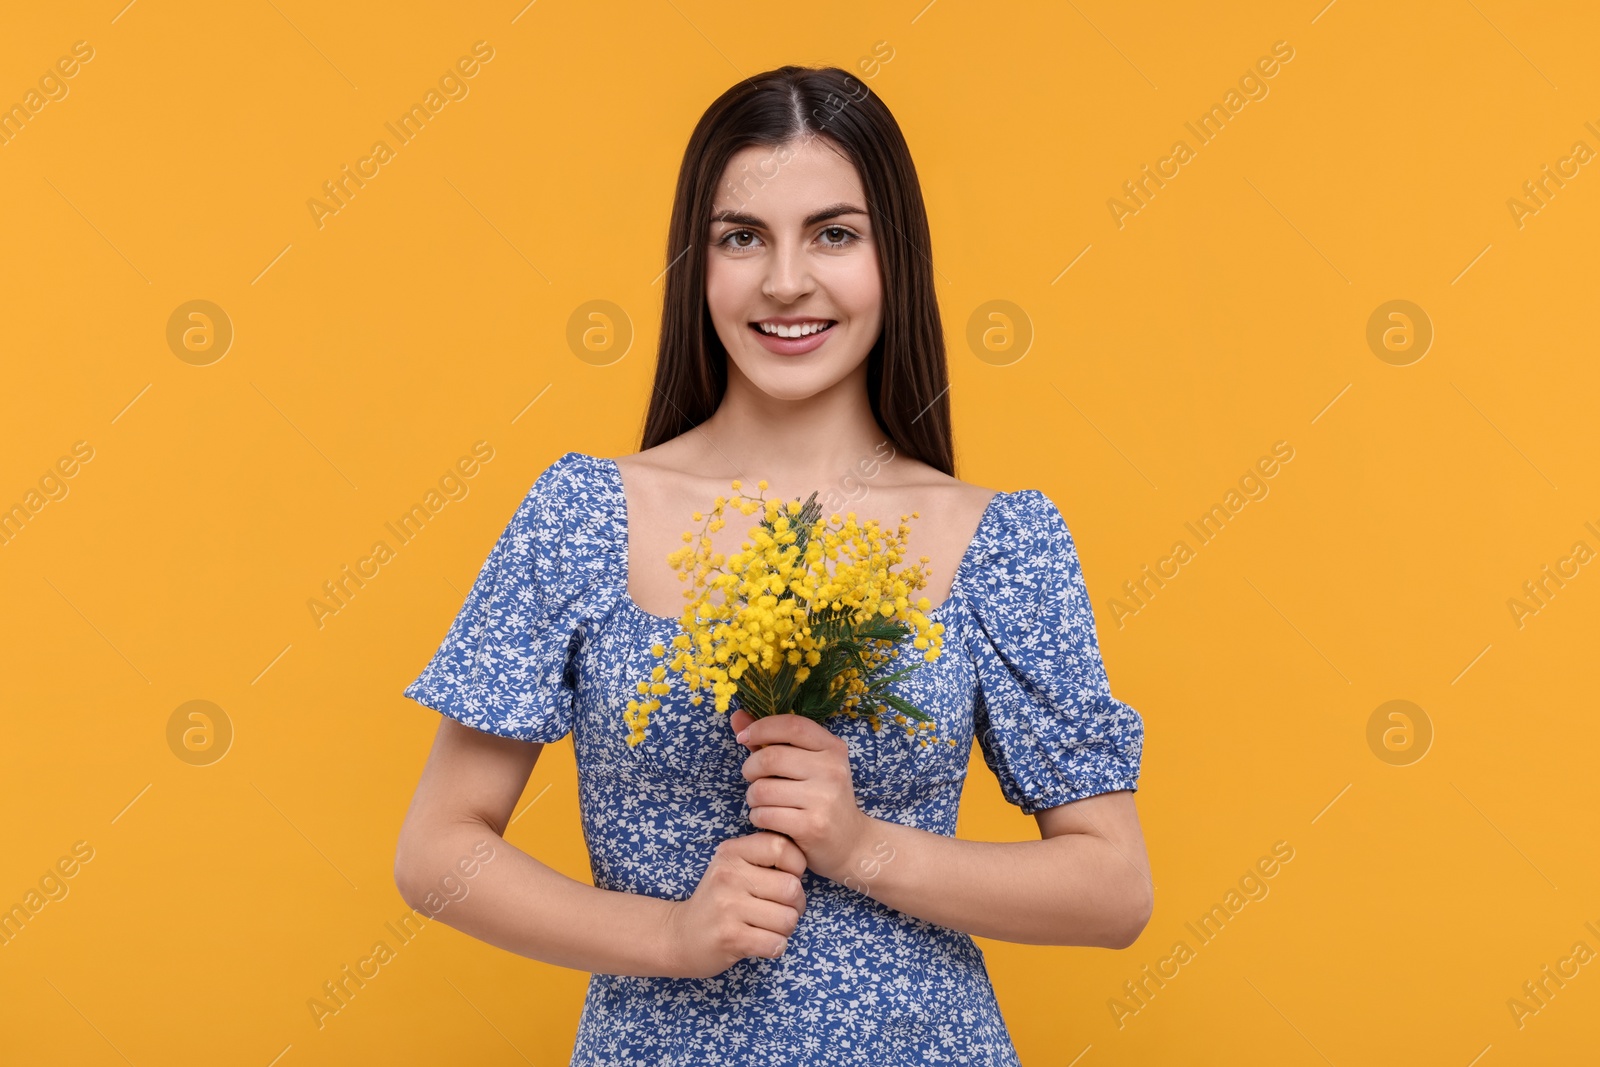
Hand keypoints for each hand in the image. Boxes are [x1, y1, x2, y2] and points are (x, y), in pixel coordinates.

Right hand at [661, 830, 807, 978]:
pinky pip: (775, 943)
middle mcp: (728, 876)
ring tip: (770, 927)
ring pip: (787, 919)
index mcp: (731, 852)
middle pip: (791, 887)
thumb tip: (805, 856)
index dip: (796, 865)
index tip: (787, 877)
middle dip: (796, 904)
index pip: (782, 847)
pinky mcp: (730, 937)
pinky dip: (776, 946)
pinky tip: (762, 942)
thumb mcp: (733, 866)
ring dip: (786, 929)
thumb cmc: (718, 900)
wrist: (680, 935)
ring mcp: (727, 907)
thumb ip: (763, 856)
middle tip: (783, 910)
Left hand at [730, 710, 875, 885]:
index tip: (744, 738)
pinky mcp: (812, 826)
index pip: (792, 725)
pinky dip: (757, 817)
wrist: (852, 843)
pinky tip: (767, 819)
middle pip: (771, 758)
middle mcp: (832, 770)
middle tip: (752, 778)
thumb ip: (771, 740)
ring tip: (760, 802)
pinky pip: (765, 815)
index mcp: (833, 748)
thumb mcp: (806, 765)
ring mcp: (824, 798)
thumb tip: (737, 716)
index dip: (762, 727)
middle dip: (750, 768)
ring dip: (752, 797)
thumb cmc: (822, 799)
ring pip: (763, 789)